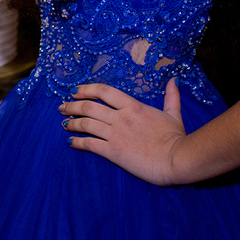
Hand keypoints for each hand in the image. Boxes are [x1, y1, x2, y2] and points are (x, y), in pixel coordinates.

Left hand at [58, 77, 187, 185]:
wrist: (177, 159)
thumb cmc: (177, 138)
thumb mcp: (174, 113)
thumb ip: (171, 96)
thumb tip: (175, 79)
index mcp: (133, 106)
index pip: (103, 91)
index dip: (86, 89)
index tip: (75, 91)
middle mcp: (120, 117)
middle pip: (88, 107)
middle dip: (72, 106)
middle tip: (62, 107)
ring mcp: (115, 134)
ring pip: (86, 124)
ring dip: (71, 123)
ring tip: (63, 123)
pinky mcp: (113, 152)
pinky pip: (89, 144)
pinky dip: (77, 142)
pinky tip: (71, 142)